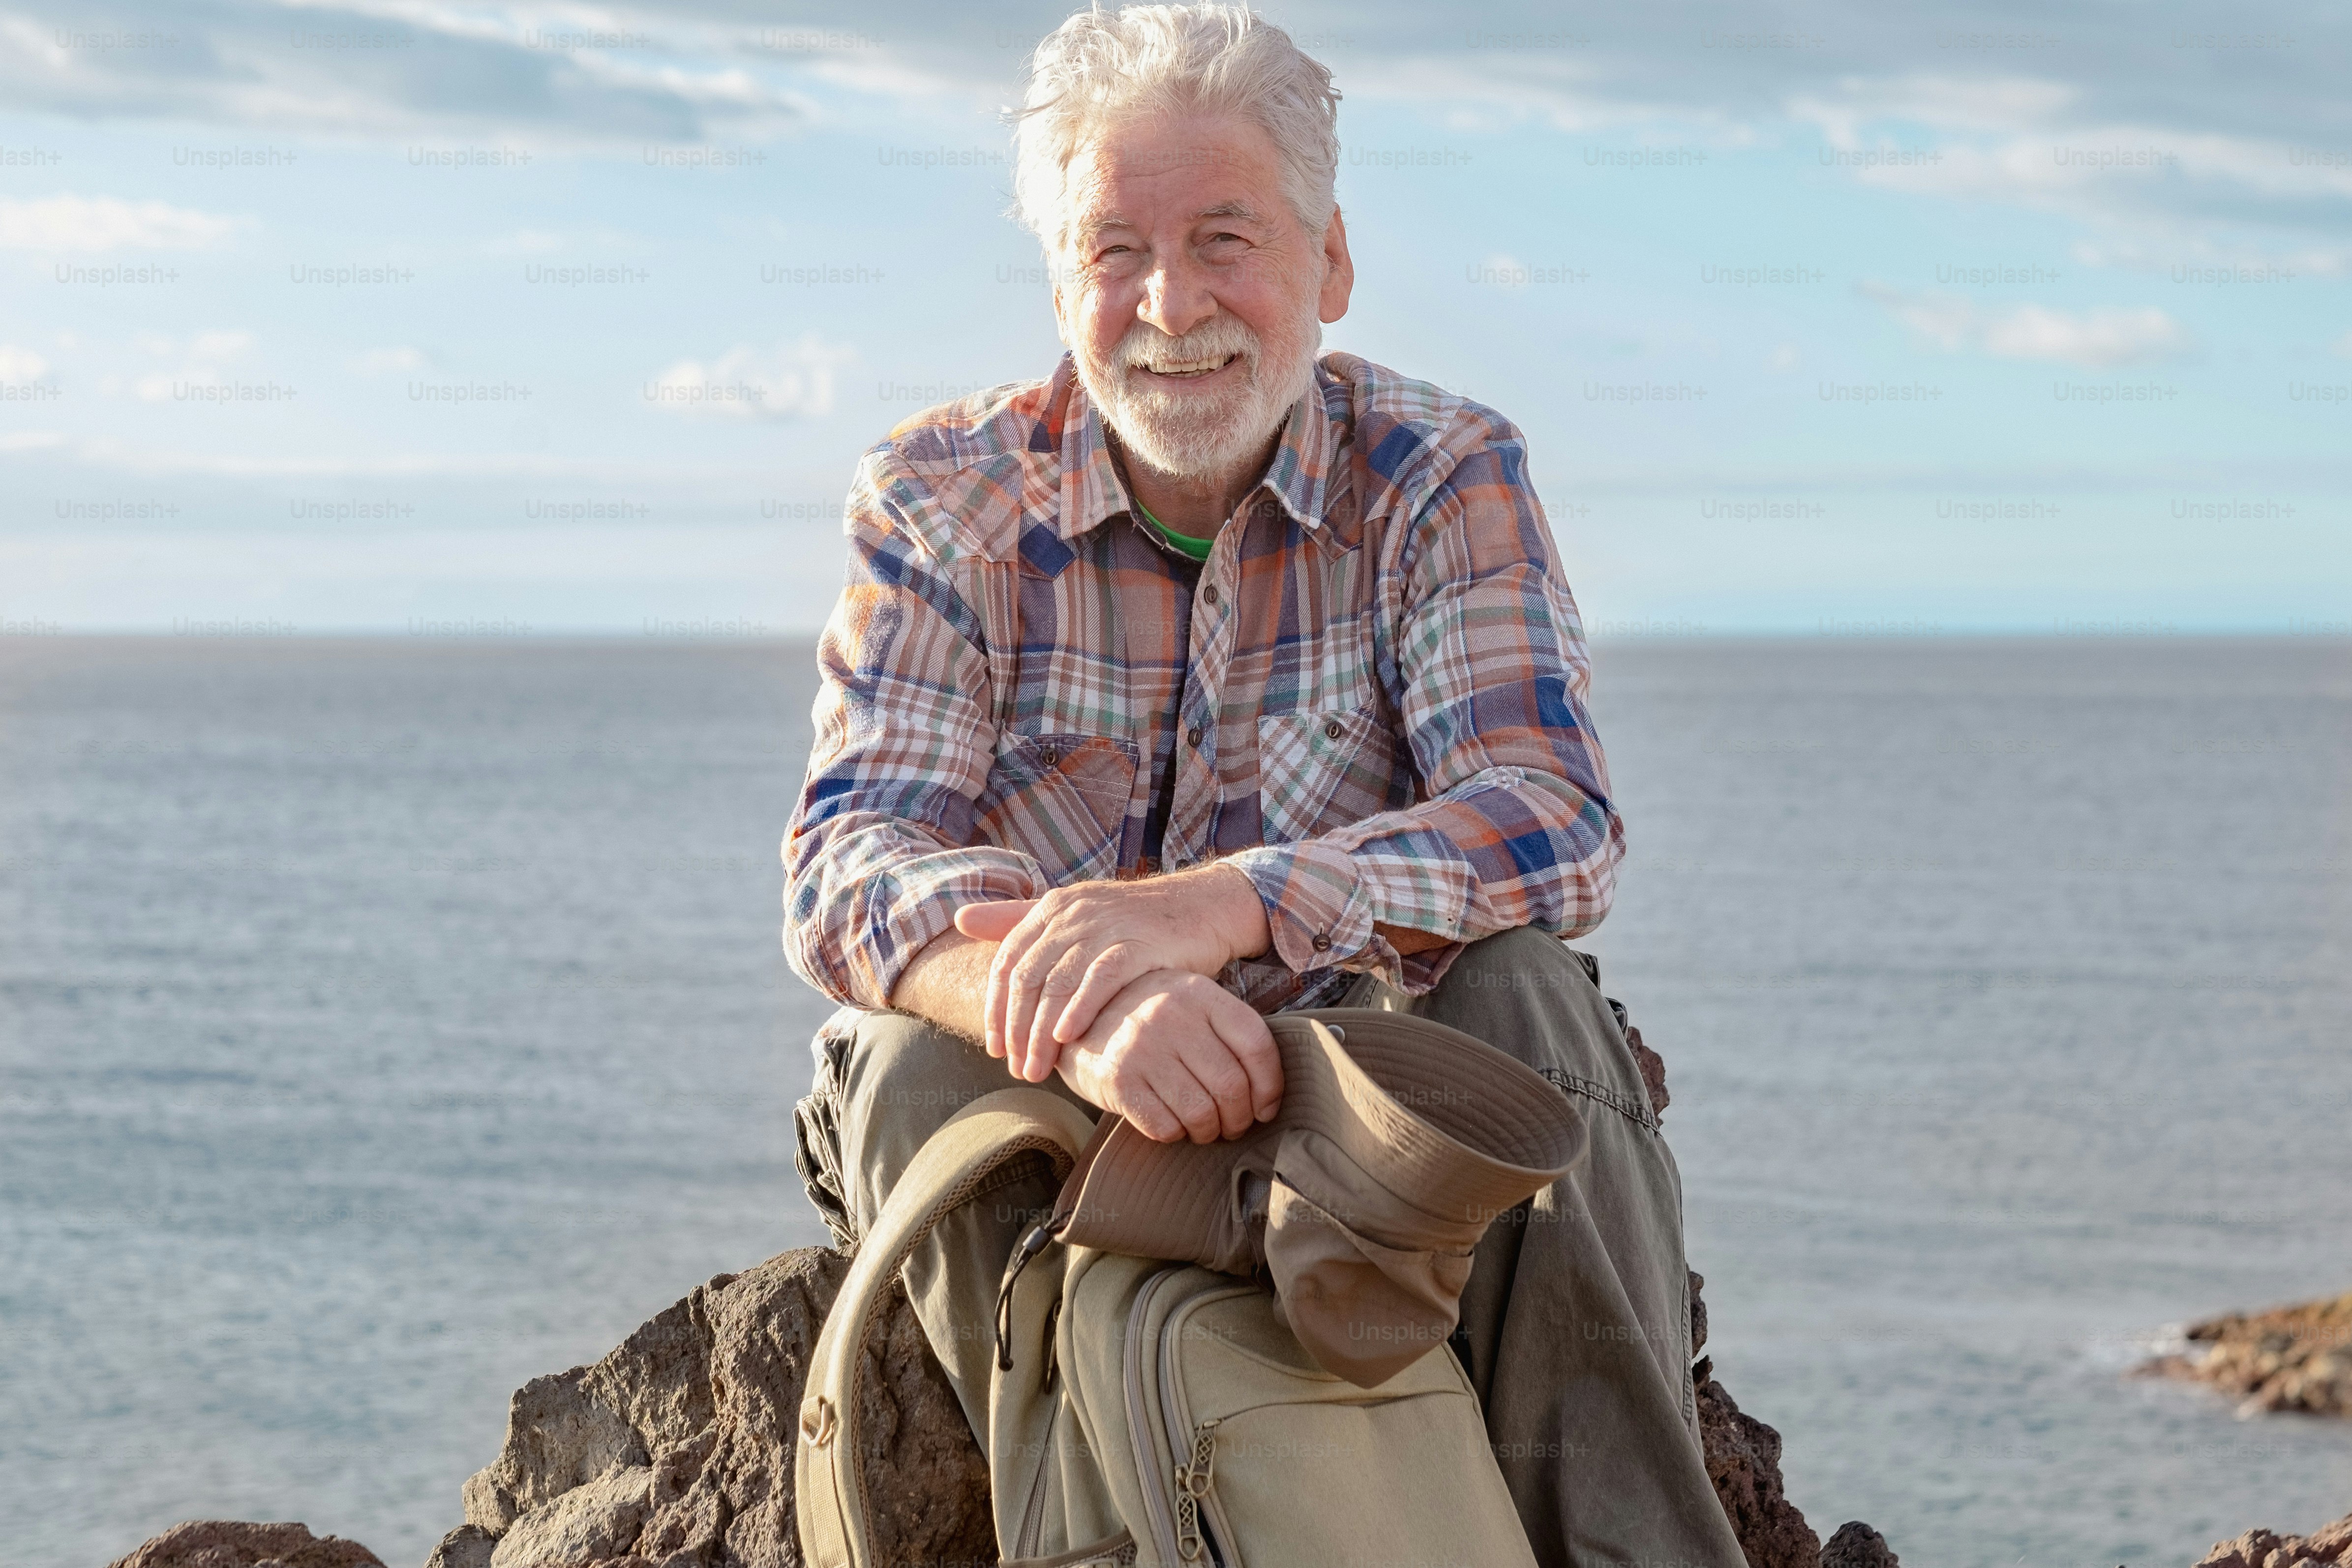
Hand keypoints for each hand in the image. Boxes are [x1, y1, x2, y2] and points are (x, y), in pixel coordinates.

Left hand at [957, 866, 1271, 1080]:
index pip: (1008, 962)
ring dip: (1042, 1031)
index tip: (996, 1049)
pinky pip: (1100, 979)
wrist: (1201, 907)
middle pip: (1028, 977)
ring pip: (1059, 983)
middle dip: (1017, 1029)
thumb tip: (960, 919)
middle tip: (1017, 1069)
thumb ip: (1017, 918)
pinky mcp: (1138, 942)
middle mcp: (1073, 913)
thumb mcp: (1074, 915)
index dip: (996, 1008)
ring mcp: (1105, 926)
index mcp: (1052, 907)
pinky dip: (1080, 1008)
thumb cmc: (1133, 922)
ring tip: (1038, 1068)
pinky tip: (1068, 1038)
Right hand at [1051, 970, 1282, 1143]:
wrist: (1075, 1021)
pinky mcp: (1117, 1079)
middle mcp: (1171, 1015)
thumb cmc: (1149, 1022)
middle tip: (1233, 1125)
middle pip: (1232, 1085)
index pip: (1256, 1044)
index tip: (1265, 1107)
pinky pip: (1165, 1127)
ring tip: (1205, 1129)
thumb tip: (1270, 1094)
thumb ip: (1226, 1032)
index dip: (1270, 1085)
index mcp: (1199, 992)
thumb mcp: (1188, 1005)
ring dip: (1209, 1132)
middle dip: (1239, 1118)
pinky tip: (1173, 1124)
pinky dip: (1176, 1135)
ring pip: (1201, 1112)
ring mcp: (1142, 1046)